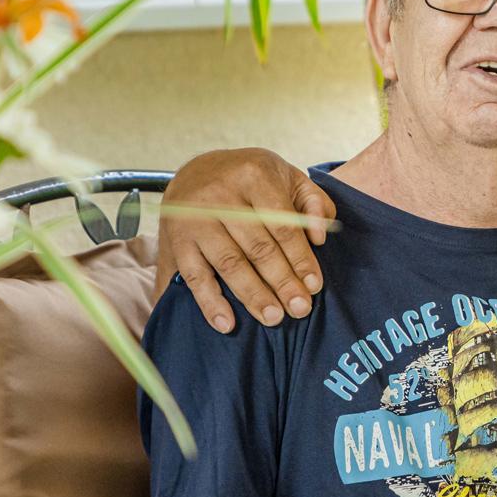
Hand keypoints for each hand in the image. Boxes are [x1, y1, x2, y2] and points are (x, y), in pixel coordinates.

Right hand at [156, 149, 334, 332]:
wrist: (195, 172)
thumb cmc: (251, 181)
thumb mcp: (287, 177)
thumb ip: (313, 202)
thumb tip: (320, 237)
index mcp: (253, 174)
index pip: (283, 224)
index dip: (300, 258)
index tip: (314, 286)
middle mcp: (220, 194)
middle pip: (257, 247)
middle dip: (282, 282)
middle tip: (300, 309)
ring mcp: (195, 218)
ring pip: (229, 263)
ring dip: (253, 295)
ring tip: (273, 318)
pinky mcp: (176, 240)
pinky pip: (195, 276)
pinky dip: (210, 303)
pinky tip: (228, 324)